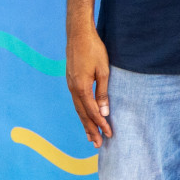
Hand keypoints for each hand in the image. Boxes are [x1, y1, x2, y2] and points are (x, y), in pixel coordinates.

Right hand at [66, 25, 112, 146]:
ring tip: (91, 137)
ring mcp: (70, 85)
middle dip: (91, 130)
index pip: (93, 111)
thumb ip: (103, 92)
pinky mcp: (71, 81)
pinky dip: (81, 112)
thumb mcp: (103, 70)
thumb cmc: (94, 50)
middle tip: (97, 144)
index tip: (109, 134)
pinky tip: (85, 116)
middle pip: (83, 114)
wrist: (78, 34)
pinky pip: (76, 101)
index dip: (101, 124)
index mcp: (82, 88)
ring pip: (78, 109)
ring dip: (85, 123)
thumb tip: (104, 111)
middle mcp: (73, 89)